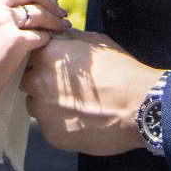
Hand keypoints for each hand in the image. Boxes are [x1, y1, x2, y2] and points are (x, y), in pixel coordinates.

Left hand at [22, 29, 165, 155]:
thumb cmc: (123, 72)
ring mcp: (43, 110)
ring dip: (49, 105)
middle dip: (43, 83)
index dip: (44, 61)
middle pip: (28, 81)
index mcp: (47, 55)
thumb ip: (69, 39)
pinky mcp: (51, 134)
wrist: (142, 107)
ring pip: (36, 106)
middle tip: (70, 88)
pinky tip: (83, 120)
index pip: (30, 55)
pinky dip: (61, 125)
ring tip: (78, 105)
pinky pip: (49, 127)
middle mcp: (38, 81)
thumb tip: (57, 36)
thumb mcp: (96, 43)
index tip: (58, 67)